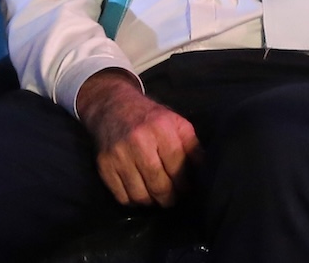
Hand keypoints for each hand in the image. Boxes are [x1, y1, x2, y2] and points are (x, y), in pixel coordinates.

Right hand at [76, 69, 200, 206]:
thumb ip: (191, 144)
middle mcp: (138, 141)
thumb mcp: (175, 122)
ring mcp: (119, 155)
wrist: (112, 106)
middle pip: (159, 184)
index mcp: (160, 128)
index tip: (187, 190)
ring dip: (152, 202)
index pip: (176, 166)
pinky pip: (122, 196)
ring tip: (157, 198)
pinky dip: (133, 201)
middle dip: (169, 198)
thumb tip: (204, 169)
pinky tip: (140, 193)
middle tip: (173, 199)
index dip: (184, 183)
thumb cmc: (149, 117)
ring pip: (140, 195)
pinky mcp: (104, 165)